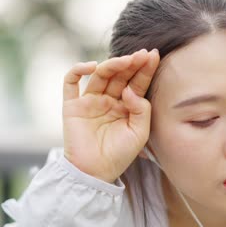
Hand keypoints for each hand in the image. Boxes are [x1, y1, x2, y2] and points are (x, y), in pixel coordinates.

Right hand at [62, 49, 159, 182]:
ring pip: (100, 75)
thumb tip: (130, 89)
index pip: (137, 82)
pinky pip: (71, 83)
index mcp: (127, 106)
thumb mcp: (140, 132)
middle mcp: (109, 100)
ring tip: (126, 60)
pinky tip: (92, 66)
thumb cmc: (120, 154)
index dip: (145, 69)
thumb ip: (141, 109)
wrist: (96, 173)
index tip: (153, 55)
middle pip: (121, 76)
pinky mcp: (72, 105)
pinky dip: (77, 70)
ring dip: (112, 65)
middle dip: (132, 63)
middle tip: (142, 54)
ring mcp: (91, 101)